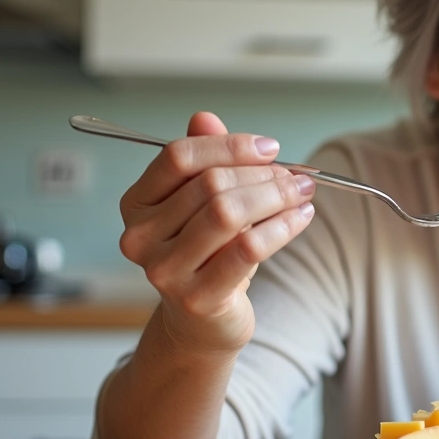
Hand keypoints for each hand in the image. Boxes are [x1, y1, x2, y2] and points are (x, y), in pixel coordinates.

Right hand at [118, 112, 316, 352]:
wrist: (203, 321)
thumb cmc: (207, 255)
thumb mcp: (202, 203)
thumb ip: (204, 160)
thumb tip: (205, 118)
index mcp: (136, 204)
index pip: (178, 157)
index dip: (229, 146)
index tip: (270, 148)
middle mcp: (141, 236)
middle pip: (209, 184)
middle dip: (262, 175)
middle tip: (296, 177)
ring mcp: (164, 270)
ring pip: (228, 213)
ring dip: (275, 197)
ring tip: (302, 194)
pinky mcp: (197, 297)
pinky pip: (248, 248)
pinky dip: (282, 227)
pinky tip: (301, 219)